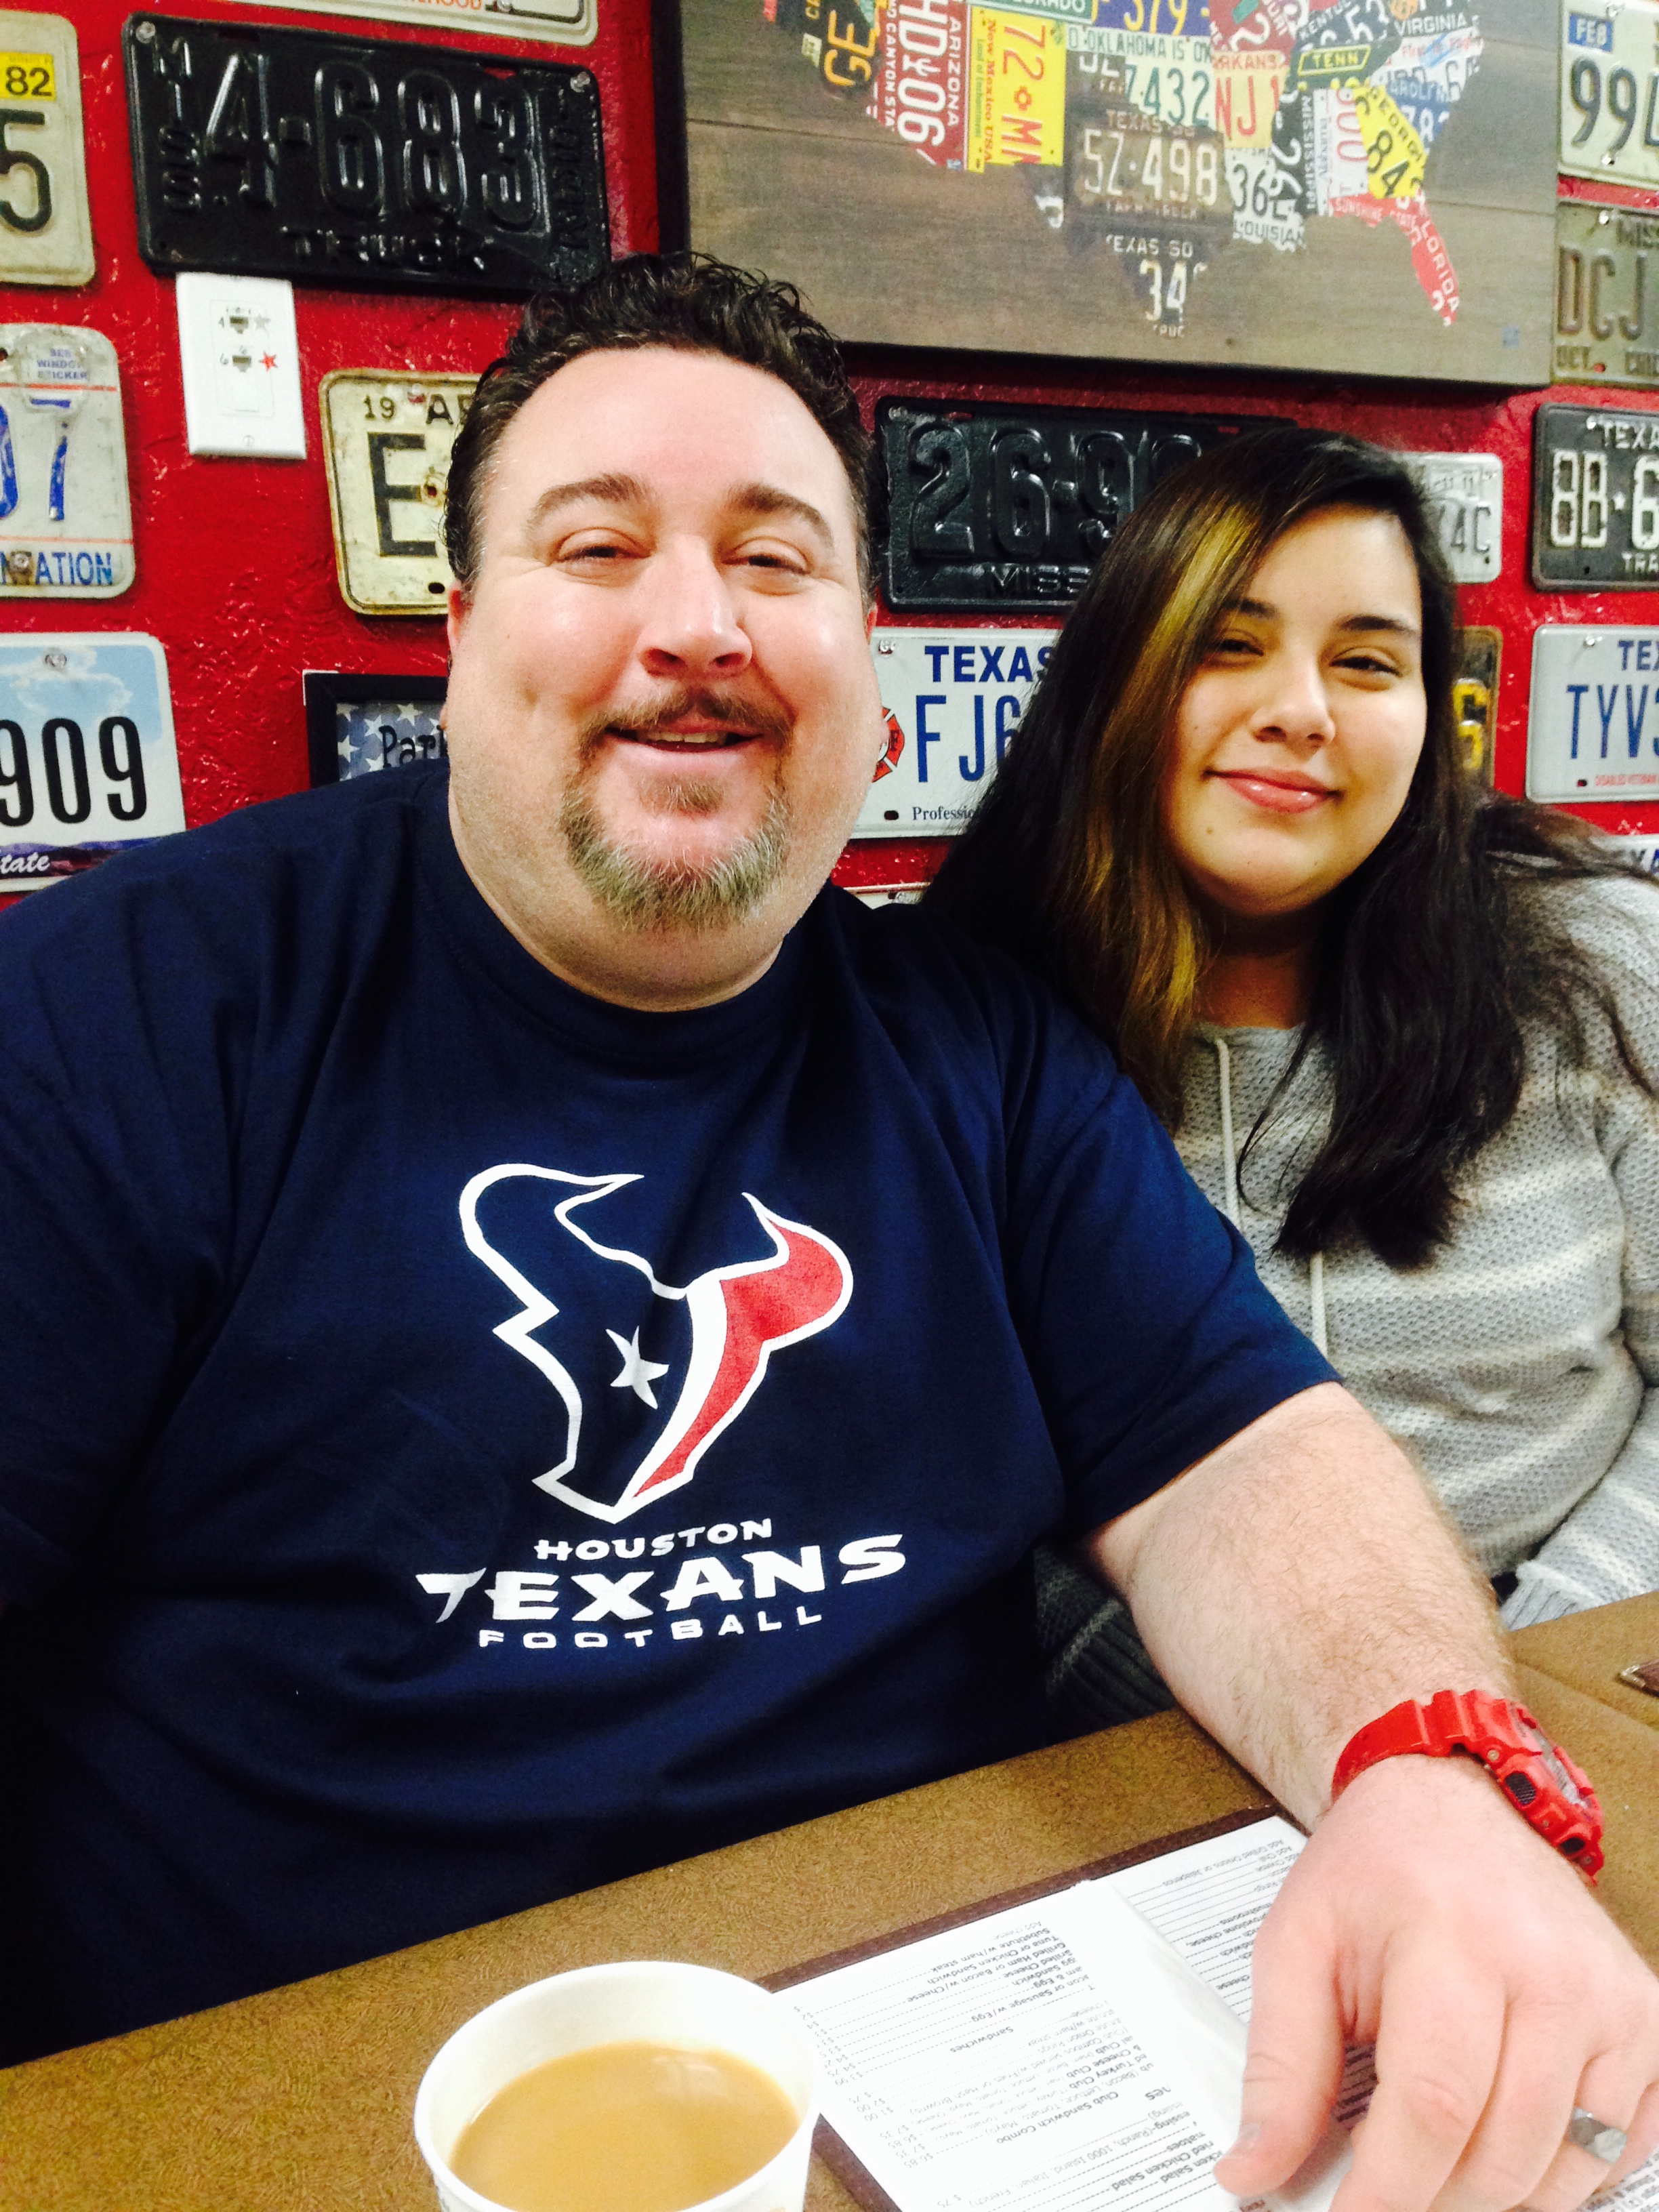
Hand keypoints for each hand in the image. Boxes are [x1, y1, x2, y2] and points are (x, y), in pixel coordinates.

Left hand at [1212, 1754, 1658, 2211]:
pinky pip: (1624, 2148)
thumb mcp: (1296, 1946)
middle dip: (1432, 2198)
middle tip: (1383, 2179)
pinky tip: (1506, 2130)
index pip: (1432, 2106)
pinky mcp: (1649, 2021)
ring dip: (1494, 2191)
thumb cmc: (1373, 1872)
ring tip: (1437, 2148)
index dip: (1387, 2191)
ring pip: (1567, 2168)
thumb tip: (1251, 2174)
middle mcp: (1550, 1970)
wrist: (1449, 1805)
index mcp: (1452, 1938)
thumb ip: (1278, 2069)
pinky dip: (1564, 2170)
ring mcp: (1613, 2000)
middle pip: (1502, 2154)